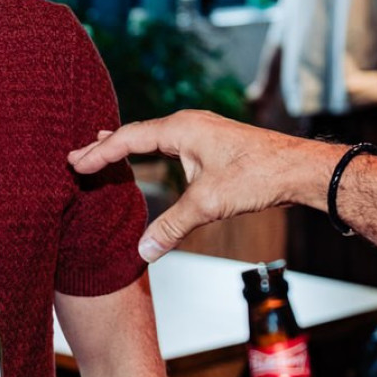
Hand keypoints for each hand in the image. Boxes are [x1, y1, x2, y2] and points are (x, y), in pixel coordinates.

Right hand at [67, 112, 331, 261]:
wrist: (300, 169)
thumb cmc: (259, 177)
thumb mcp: (209, 204)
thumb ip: (172, 226)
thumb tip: (142, 251)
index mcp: (181, 129)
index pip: (128, 139)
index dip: (99, 153)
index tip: (76, 164)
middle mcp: (188, 124)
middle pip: (135, 133)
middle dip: (105, 146)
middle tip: (76, 156)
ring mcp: (201, 132)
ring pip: (152, 137)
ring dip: (126, 146)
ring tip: (101, 150)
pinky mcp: (212, 144)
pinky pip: (168, 144)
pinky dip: (147, 151)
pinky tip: (145, 157)